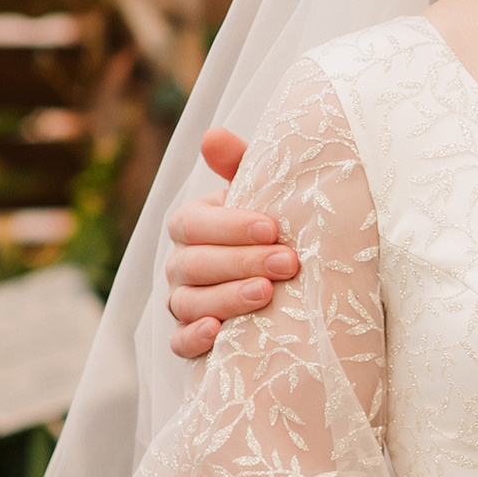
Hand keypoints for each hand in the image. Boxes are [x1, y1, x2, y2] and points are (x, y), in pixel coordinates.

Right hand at [163, 127, 297, 357]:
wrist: (297, 280)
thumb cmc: (277, 228)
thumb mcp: (266, 193)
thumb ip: (241, 164)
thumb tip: (212, 134)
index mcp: (194, 224)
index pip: (193, 223)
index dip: (230, 226)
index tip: (272, 229)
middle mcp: (183, 263)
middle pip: (195, 264)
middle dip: (242, 262)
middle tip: (287, 263)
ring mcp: (183, 302)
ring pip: (189, 302)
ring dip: (226, 299)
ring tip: (265, 295)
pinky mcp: (191, 337)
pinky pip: (180, 342)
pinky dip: (194, 338)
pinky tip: (217, 333)